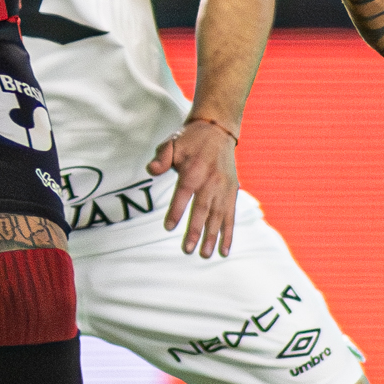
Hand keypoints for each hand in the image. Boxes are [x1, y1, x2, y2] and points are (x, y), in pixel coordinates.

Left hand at [147, 117, 240, 258]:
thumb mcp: (172, 143)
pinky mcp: (232, 192)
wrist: (218, 129)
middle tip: (187, 250)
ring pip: (218, 216)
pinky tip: (224, 250)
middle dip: (195, 231)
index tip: (168, 227)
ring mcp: (223, 188)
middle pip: (202, 209)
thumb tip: (151, 170)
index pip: (183, 194)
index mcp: (194, 170)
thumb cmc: (190, 139)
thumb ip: (162, 157)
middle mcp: (211, 181)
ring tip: (205, 254)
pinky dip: (228, 233)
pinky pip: (231, 215)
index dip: (176, 210)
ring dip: (212, 236)